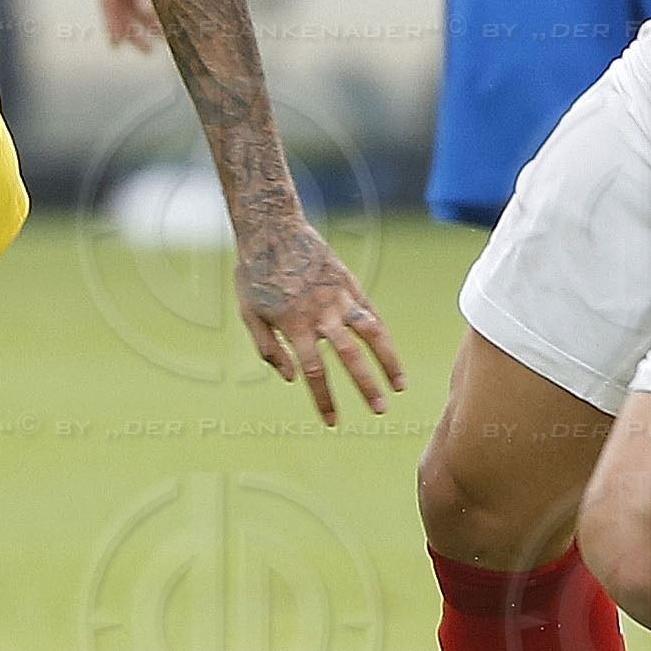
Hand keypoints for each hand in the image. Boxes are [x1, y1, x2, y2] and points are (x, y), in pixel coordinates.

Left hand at [233, 214, 403, 426]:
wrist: (272, 229)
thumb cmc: (255, 274)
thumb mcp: (249, 313)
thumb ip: (269, 349)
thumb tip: (292, 378)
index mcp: (293, 324)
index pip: (314, 371)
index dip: (324, 399)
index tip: (333, 422)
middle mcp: (321, 312)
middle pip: (350, 356)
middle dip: (366, 387)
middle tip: (380, 411)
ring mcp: (338, 296)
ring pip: (371, 332)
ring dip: (388, 361)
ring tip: (400, 385)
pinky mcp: (348, 282)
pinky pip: (369, 312)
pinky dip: (382, 334)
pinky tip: (390, 352)